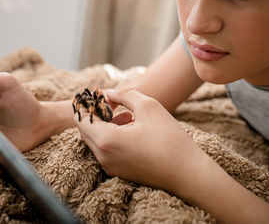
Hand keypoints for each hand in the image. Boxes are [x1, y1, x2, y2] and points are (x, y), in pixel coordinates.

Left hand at [75, 88, 205, 192]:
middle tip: (111, 101)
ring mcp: (109, 166)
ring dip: (105, 124)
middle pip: (86, 129)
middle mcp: (103, 156)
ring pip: (96, 139)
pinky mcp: (118, 171)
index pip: (80, 118)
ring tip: (127, 115)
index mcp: (106, 140)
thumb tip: (108, 93)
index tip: (95, 93)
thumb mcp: (148, 106)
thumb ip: (124, 94)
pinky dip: (112, 135)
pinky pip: (106, 149)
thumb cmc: (170, 140)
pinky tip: (132, 128)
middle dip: (96, 113)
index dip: (85, 103)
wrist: (188, 175)